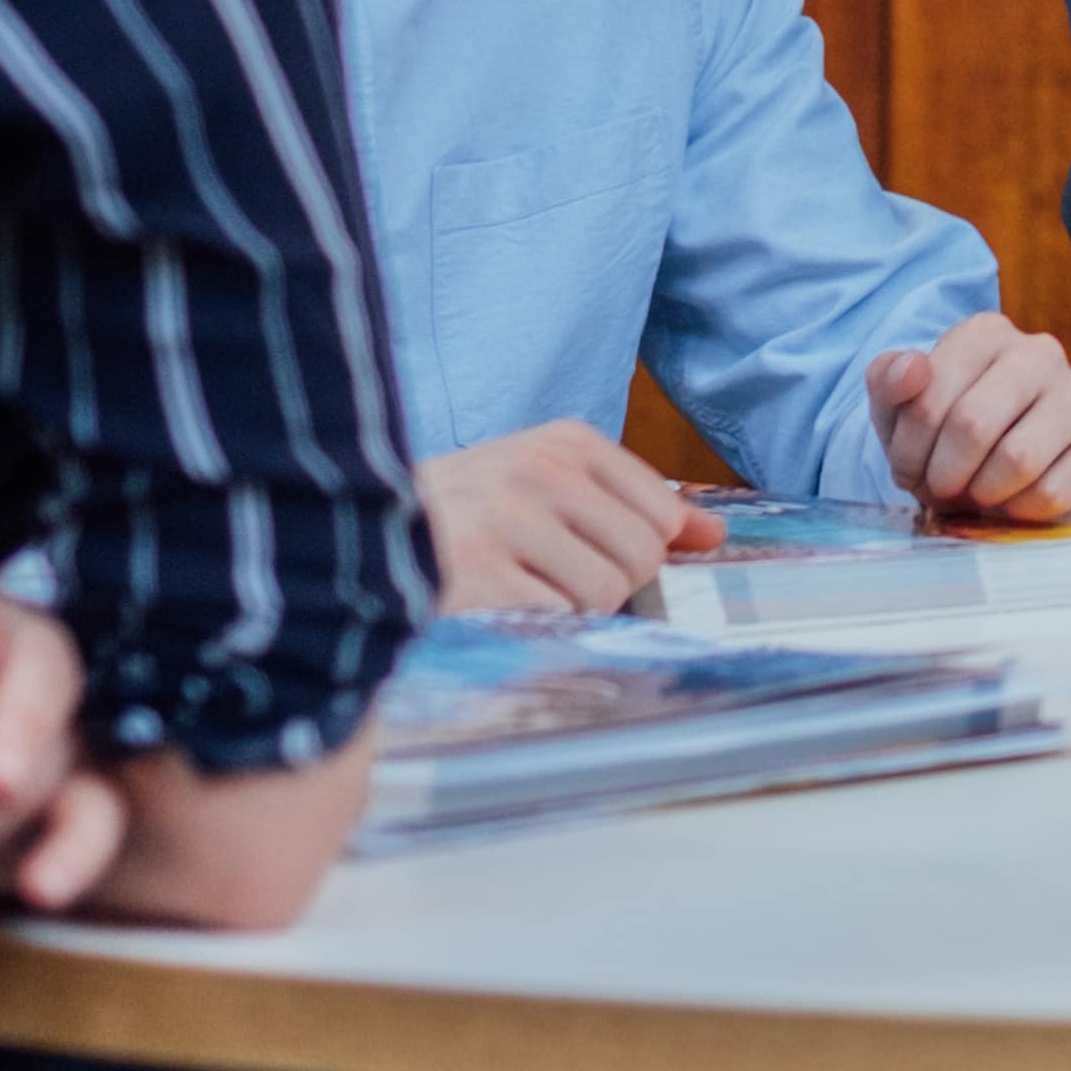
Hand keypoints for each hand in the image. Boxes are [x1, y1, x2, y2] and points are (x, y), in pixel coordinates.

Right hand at [418, 418, 698, 611]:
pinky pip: (557, 620)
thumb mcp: (552, 487)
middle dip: (609, 583)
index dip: (640, 549)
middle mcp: (538, 470)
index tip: (591, 550)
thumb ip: (634, 505)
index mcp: (564, 442)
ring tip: (522, 588)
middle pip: (641, 556)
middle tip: (549, 575)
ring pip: (606, 593)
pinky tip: (500, 605)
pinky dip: (538, 627)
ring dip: (572, 609)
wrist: (358, 533)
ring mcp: (506, 520)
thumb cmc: (469, 516)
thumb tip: (712, 534)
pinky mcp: (478, 575)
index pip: (662, 512)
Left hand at [869, 313, 1070, 522]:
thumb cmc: (945, 442)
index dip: (909, 449)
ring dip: (984, 495)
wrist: (1002, 482)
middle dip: (945, 475)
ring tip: (979, 495)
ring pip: (1019, 459)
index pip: (928, 395)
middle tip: (943, 491)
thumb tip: (911, 367)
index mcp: (986, 333)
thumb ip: (888, 382)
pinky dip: (1022, 513)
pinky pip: (1054, 491)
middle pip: (973, 425)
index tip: (911, 469)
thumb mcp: (899, 413)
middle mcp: (1040, 351)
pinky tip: (1016, 504)